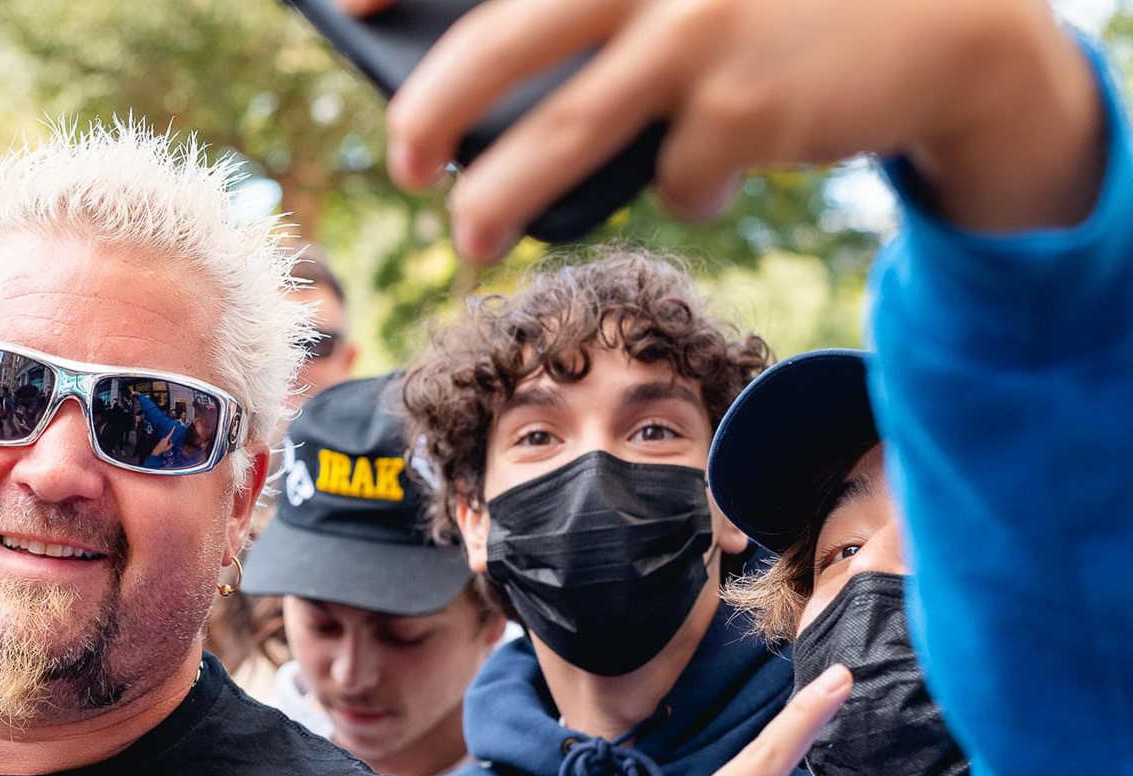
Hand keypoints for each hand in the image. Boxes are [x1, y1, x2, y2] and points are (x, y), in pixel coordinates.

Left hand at [344, 0, 1100, 257]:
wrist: (946, 23)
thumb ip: (605, 14)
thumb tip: (487, 95)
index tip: (346, 7)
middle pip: (503, 44)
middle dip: (431, 110)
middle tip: (403, 160)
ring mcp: (700, 32)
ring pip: (563, 138)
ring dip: (502, 200)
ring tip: (470, 235)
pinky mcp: (744, 108)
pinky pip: (672, 177)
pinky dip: (679, 189)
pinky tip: (705, 177)